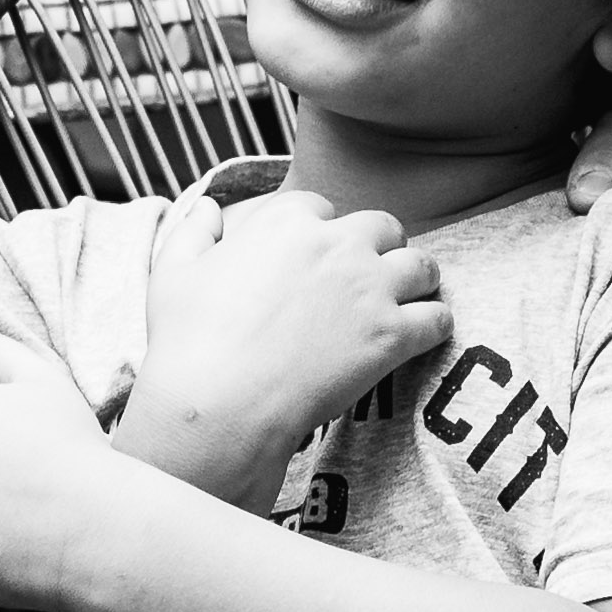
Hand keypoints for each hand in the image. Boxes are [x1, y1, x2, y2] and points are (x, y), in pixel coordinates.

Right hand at [122, 187, 446, 502]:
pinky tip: (422, 336)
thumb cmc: (188, 344)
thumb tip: (207, 206)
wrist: (218, 405)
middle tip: (373, 275)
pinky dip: (435, 325)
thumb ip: (193, 231)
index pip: (320, 207)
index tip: (317, 257)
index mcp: (286, 222)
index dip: (320, 231)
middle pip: (382, 226)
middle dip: (380, 246)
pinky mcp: (392, 334)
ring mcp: (369, 288)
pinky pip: (438, 318)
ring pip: (421, 265)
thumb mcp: (173, 273)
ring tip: (412, 298)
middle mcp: (336, 244)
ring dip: (418, 280)